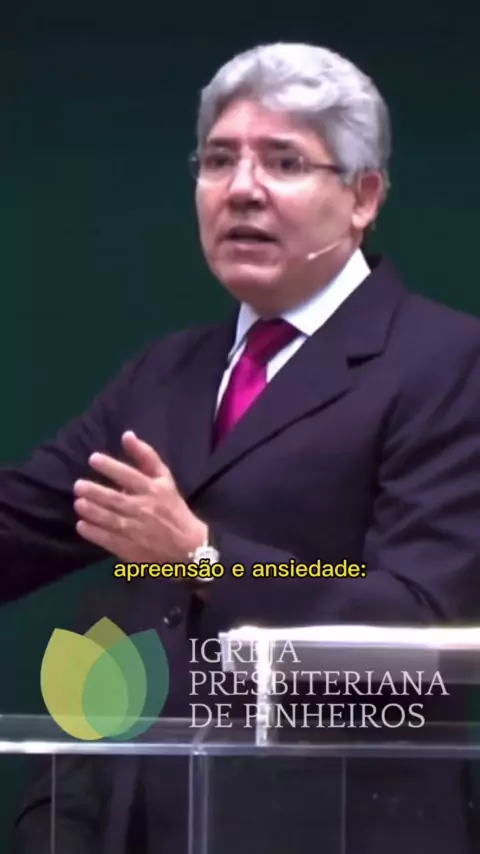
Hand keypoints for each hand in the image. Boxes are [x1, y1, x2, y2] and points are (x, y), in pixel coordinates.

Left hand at [73, 431, 206, 562]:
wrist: (188, 546)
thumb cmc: (173, 508)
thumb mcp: (164, 478)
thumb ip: (146, 456)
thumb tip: (126, 435)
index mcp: (154, 490)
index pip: (131, 476)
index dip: (111, 467)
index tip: (93, 458)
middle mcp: (145, 509)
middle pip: (117, 500)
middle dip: (96, 492)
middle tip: (78, 485)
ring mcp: (137, 531)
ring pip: (111, 520)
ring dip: (93, 512)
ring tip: (78, 503)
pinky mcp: (131, 549)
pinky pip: (109, 540)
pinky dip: (94, 534)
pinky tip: (82, 526)